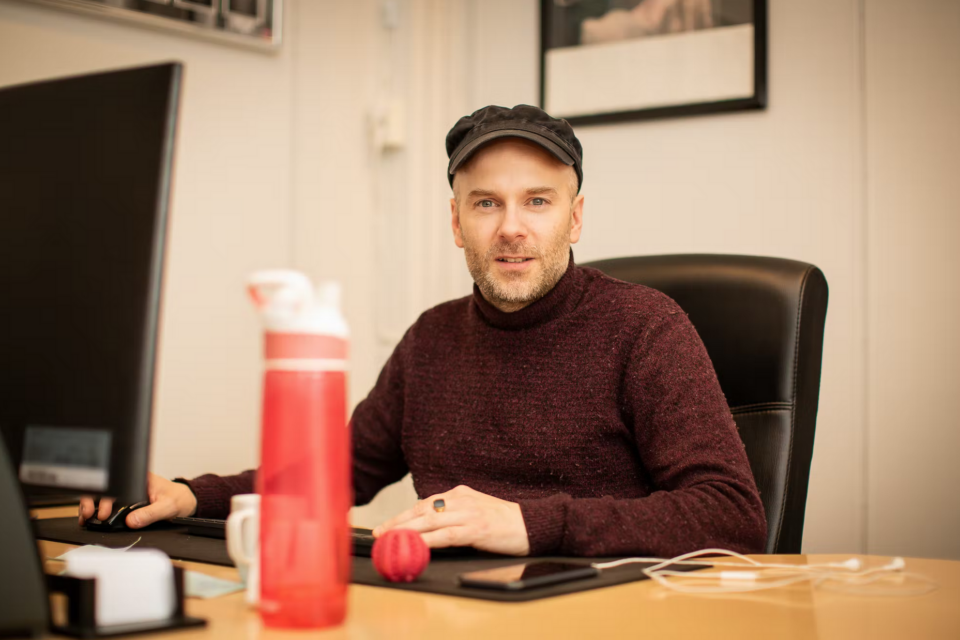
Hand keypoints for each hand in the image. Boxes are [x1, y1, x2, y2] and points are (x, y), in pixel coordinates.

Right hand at [78, 472, 197, 528]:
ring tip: (85, 518)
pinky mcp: (126, 504)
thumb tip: (132, 521)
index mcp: (140, 479)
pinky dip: (98, 513)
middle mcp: (130, 484)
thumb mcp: (168, 506)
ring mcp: (127, 494)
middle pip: (105, 490)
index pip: (116, 484)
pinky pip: (109, 507)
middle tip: (89, 515)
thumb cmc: (178, 498)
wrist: (185, 502)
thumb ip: (151, 513)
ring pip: (103, 498)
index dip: (105, 496)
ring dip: (91, 507)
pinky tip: (91, 519)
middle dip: (92, 501)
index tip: (103, 511)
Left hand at [373, 485, 529, 555]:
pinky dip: (430, 540)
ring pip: (430, 521)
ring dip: (407, 531)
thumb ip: (455, 514)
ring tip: (390, 539)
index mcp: (460, 493)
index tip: (387, 524)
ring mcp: (469, 514)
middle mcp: (461, 500)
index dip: (404, 514)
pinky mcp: (477, 529)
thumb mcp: (476, 510)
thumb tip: (429, 527)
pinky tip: (418, 545)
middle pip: (422, 510)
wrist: (533, 523)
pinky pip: (447, 535)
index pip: (425, 503)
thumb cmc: (504, 521)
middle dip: (398, 521)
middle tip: (379, 532)